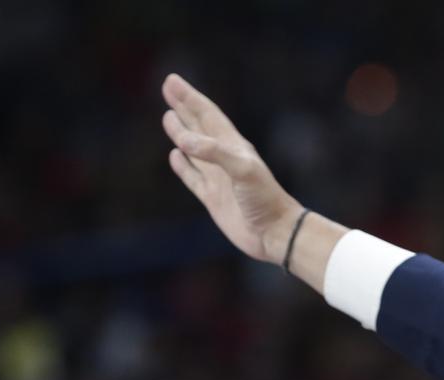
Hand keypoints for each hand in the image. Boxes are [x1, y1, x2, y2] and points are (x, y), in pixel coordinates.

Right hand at [161, 74, 300, 262]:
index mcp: (234, 146)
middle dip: (183, 106)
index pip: (207, 115)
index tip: (171, 81)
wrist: (275, 233)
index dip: (190, 98)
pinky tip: (175, 156)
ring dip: (180, 133)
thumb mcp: (243, 171)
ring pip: (193, 149)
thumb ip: (214, 153)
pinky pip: (192, 177)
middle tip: (168, 86)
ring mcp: (218, 178)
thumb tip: (183, 142)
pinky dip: (182, 166)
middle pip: (199, 126)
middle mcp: (224, 158)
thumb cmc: (265, 199)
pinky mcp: (212, 198)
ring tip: (168, 116)